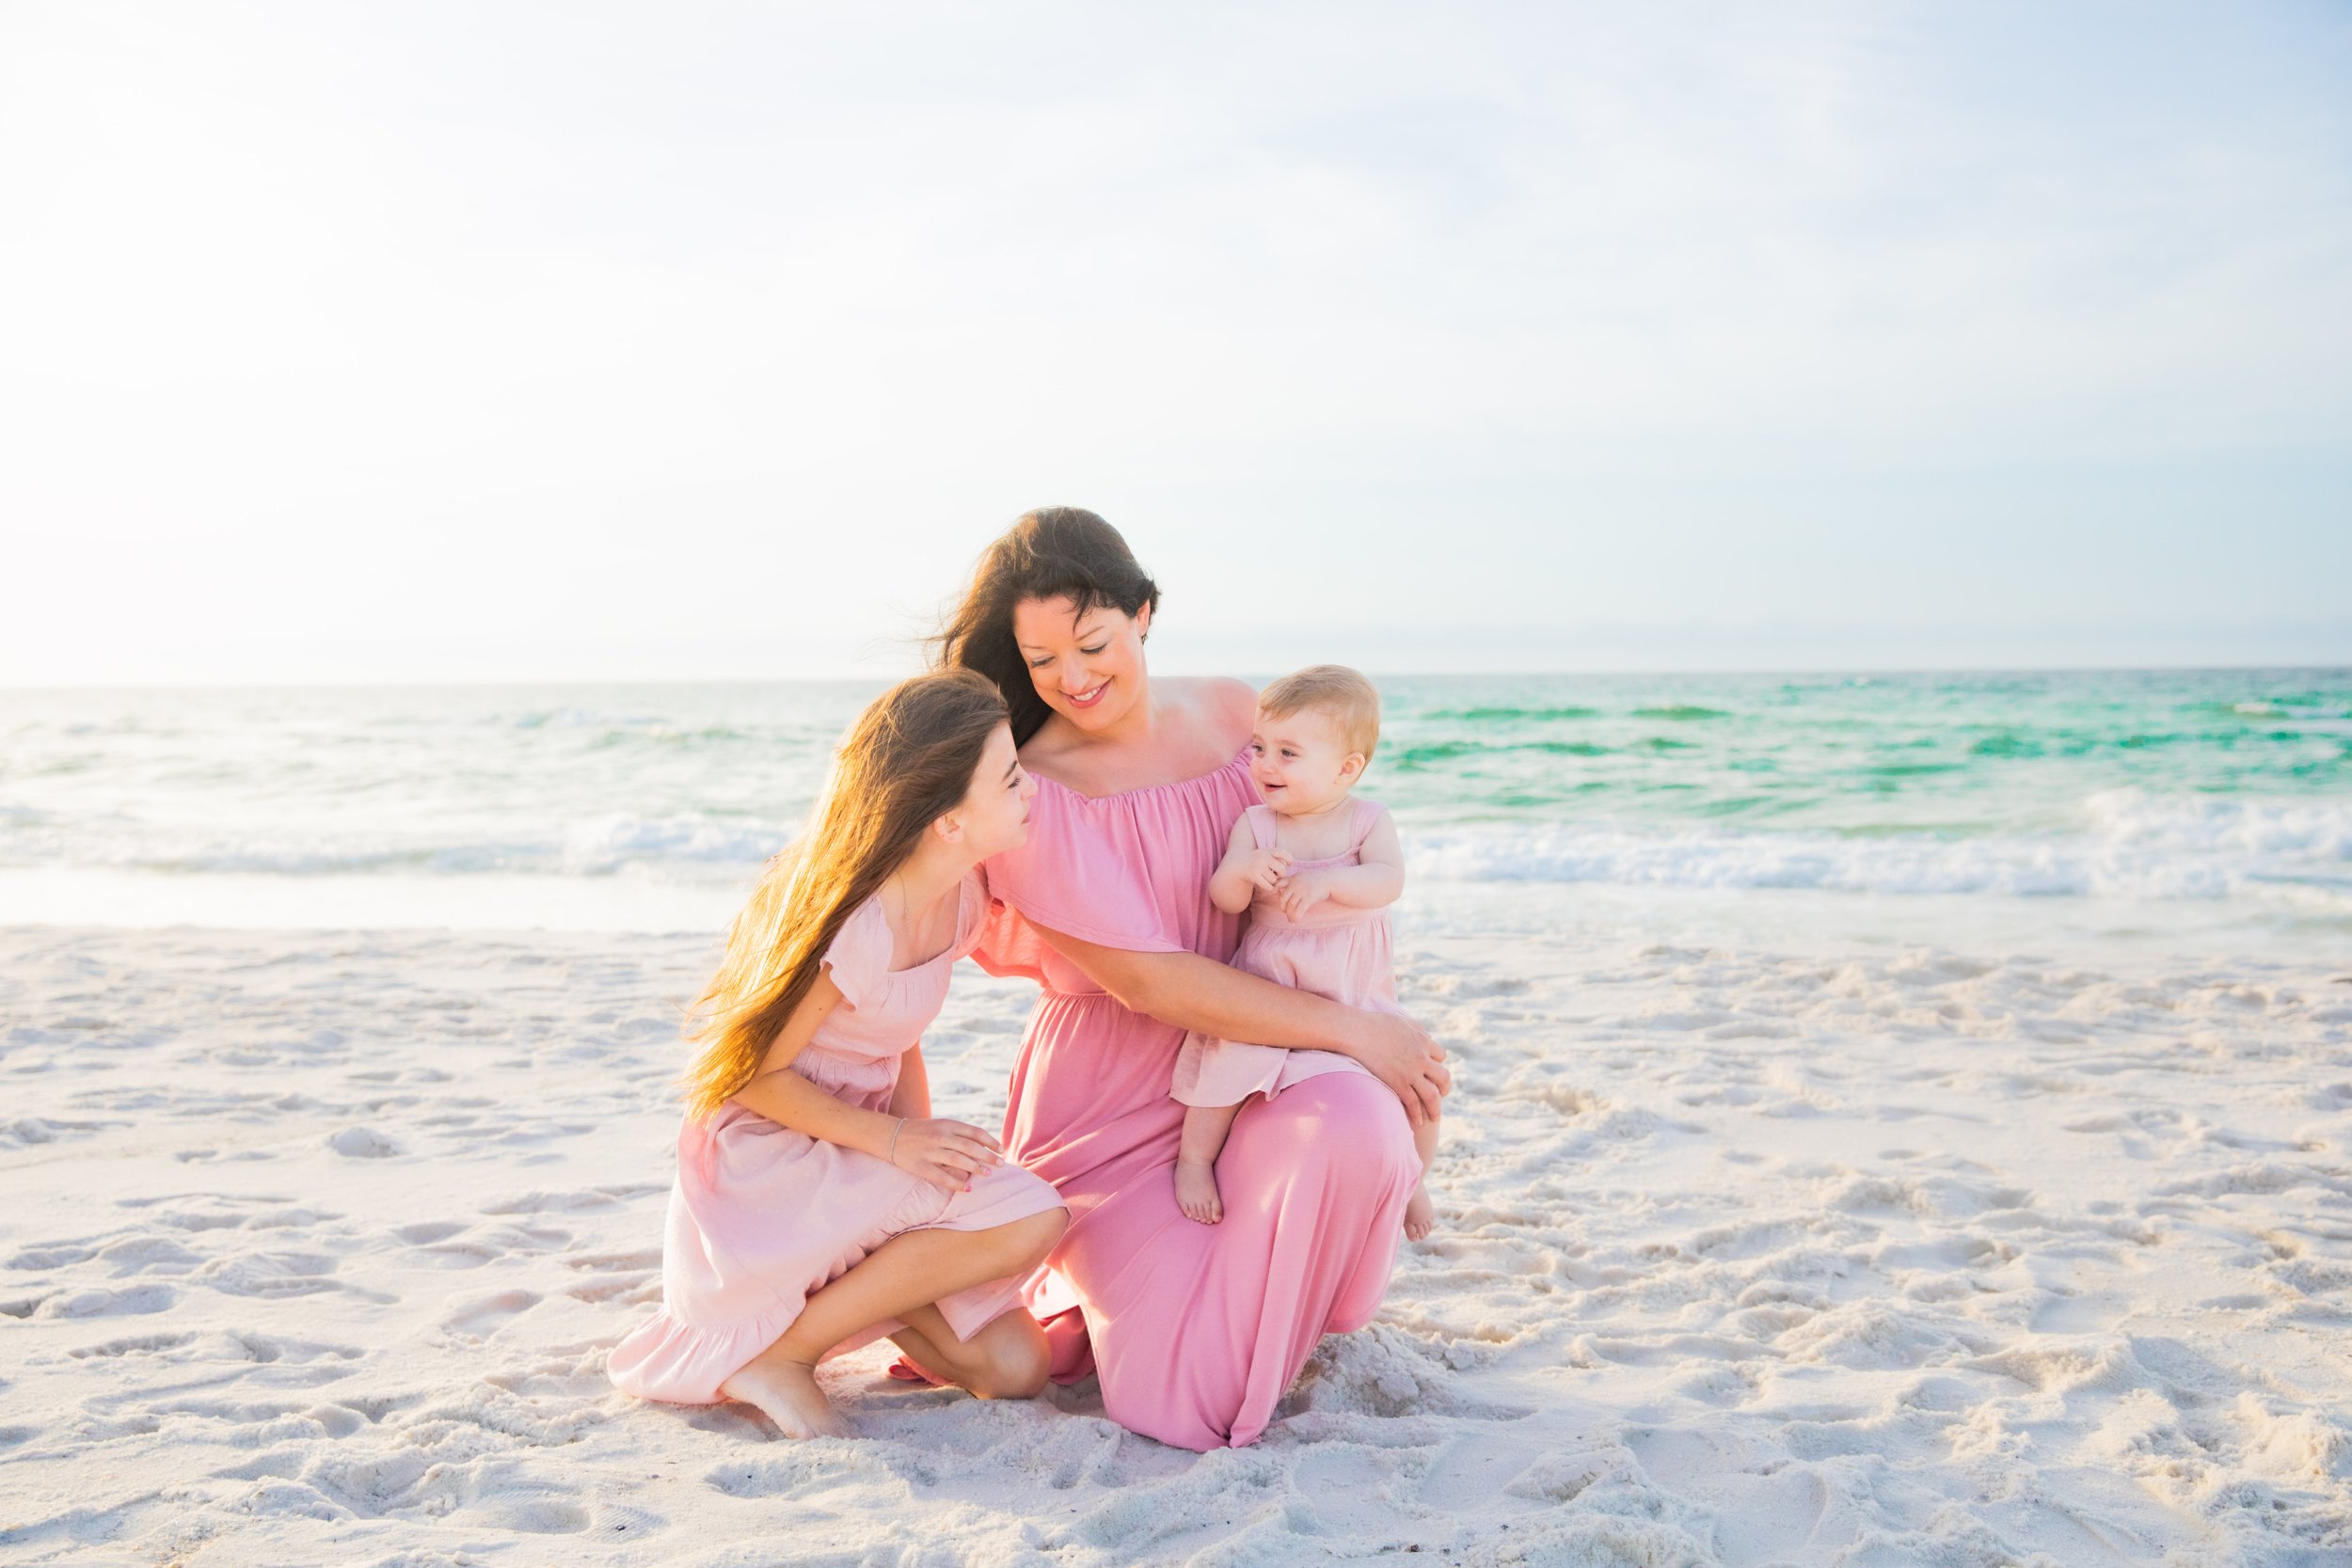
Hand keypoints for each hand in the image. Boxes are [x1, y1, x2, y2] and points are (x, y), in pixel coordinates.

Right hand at [886, 1117, 1003, 1191]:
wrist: (891, 1136)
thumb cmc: (921, 1132)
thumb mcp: (940, 1126)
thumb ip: (959, 1134)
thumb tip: (984, 1146)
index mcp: (946, 1124)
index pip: (974, 1132)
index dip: (990, 1141)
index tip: (1001, 1150)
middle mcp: (940, 1136)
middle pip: (969, 1147)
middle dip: (988, 1156)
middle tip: (1001, 1165)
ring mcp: (930, 1151)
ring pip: (958, 1161)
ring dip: (975, 1168)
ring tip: (987, 1174)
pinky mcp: (921, 1166)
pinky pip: (942, 1177)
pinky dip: (957, 1183)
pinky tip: (968, 1189)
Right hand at [1234, 846, 1292, 890]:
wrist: (1240, 864)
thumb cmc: (1258, 860)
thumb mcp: (1267, 854)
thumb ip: (1279, 857)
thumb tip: (1290, 864)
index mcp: (1268, 850)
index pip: (1284, 854)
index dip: (1289, 860)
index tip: (1288, 864)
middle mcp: (1263, 857)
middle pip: (1282, 869)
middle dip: (1281, 874)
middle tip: (1277, 874)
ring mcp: (1258, 866)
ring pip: (1274, 879)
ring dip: (1273, 881)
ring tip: (1269, 878)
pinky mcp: (1254, 876)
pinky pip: (1268, 886)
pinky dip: (1270, 887)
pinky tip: (1267, 884)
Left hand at [1275, 869, 1331, 919]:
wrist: (1330, 880)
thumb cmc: (1316, 879)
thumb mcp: (1302, 876)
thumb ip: (1292, 881)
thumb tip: (1281, 891)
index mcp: (1293, 878)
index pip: (1278, 884)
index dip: (1274, 891)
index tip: (1277, 897)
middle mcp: (1295, 884)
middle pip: (1283, 898)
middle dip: (1283, 907)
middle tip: (1285, 913)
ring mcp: (1302, 891)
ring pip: (1290, 906)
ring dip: (1289, 915)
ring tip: (1291, 920)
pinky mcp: (1309, 898)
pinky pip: (1299, 910)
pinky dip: (1296, 917)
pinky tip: (1296, 921)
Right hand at [1350, 1010, 1448, 1126]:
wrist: (1358, 1031)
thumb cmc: (1374, 1024)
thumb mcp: (1402, 1020)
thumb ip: (1416, 1028)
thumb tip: (1426, 1035)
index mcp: (1423, 1041)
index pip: (1441, 1055)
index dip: (1438, 1064)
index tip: (1433, 1071)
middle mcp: (1421, 1058)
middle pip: (1443, 1077)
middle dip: (1445, 1088)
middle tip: (1442, 1095)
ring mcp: (1410, 1073)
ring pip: (1432, 1096)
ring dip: (1436, 1109)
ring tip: (1434, 1117)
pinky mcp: (1398, 1084)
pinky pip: (1413, 1103)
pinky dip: (1418, 1114)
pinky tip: (1418, 1121)